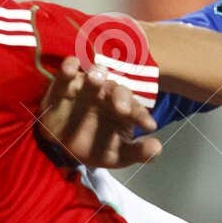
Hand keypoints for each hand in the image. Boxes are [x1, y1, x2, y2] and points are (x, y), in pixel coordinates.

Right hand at [37, 57, 161, 169]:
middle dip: (121, 97)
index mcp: (124, 109)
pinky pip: (66, 72)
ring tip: (95, 79)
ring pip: (95, 75)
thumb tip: (157, 148)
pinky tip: (70, 69)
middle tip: (122, 109)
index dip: (142, 117)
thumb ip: (138, 152)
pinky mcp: (64, 86)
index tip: (149, 126)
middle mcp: (108, 94)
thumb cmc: (95, 148)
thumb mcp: (118, 155)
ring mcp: (87, 87)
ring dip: (96, 74)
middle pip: (118, 90)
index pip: (136, 110)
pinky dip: (68, 67)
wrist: (64, 150)